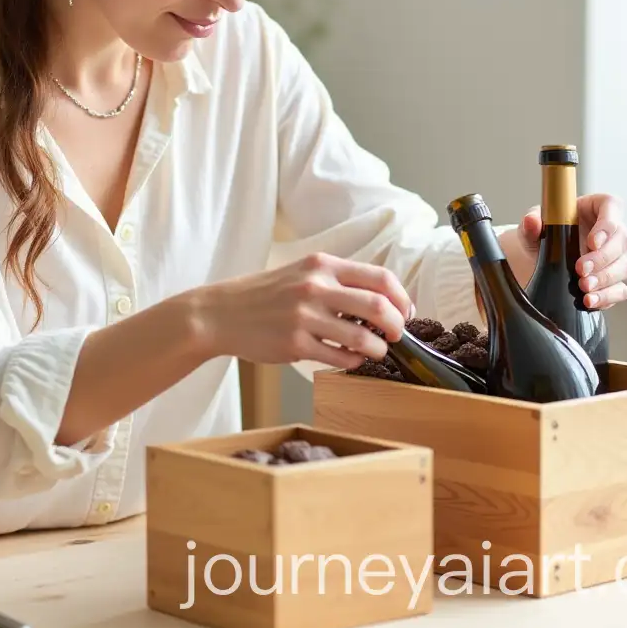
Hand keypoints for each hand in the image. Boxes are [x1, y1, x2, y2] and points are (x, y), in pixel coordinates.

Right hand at [185, 252, 412, 369]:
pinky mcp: (295, 344)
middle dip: (397, 326)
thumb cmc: (265, 295)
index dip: (402, 298)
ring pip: (362, 337)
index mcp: (322, 265)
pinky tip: (349, 359)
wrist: (221, 313)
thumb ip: (337, 280)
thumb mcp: (301, 272)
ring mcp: (305, 316)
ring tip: (374, 351)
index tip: (405, 312)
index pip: (380, 278)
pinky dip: (353, 362)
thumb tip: (382, 300)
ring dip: (377, 349)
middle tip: (396, 336)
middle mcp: (315, 287)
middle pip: (378, 307)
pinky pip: (339, 358)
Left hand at [517, 193, 626, 309]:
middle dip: (602, 257)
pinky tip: (589, 300)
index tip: (593, 241)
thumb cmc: (543, 232)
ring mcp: (615, 256)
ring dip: (605, 278)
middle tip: (580, 268)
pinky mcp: (613, 280)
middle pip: (622, 240)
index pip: (612, 206)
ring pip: (624, 266)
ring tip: (583, 286)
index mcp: (595, 208)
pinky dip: (606, 297)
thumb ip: (531, 221)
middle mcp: (610, 231)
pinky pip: (620, 290)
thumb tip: (532, 221)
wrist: (539, 256)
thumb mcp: (533, 224)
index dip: (608, 224)